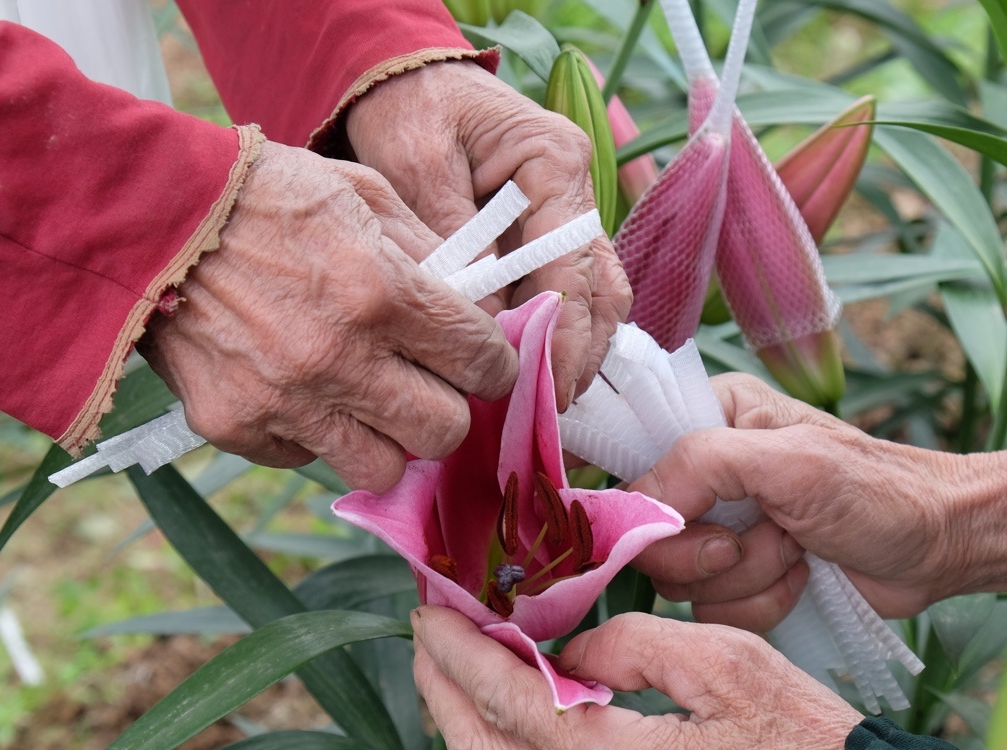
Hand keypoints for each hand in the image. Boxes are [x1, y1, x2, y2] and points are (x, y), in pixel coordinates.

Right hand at [140, 142, 517, 491]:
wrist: (143, 218)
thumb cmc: (261, 194)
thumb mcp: (359, 192)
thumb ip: (427, 250)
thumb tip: (475, 300)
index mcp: (380, 292)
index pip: (481, 363)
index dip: (494, 366)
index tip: (483, 362)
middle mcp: (339, 357)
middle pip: (444, 433)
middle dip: (448, 408)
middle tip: (428, 384)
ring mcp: (284, 401)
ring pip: (381, 469)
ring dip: (386, 437)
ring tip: (368, 399)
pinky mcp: (235, 427)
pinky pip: (306, 459)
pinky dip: (314, 434)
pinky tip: (300, 390)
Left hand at [344, 60, 629, 408]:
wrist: (404, 83)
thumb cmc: (409, 113)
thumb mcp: (417, 166)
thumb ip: (455, 241)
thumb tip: (486, 324)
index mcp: (554, 161)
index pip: (574, 263)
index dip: (566, 332)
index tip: (548, 384)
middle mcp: (575, 190)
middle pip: (601, 289)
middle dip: (581, 354)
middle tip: (551, 409)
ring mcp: (568, 216)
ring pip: (595, 298)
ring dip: (576, 352)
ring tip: (544, 404)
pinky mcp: (550, 237)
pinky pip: (567, 295)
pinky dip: (555, 336)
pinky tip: (532, 375)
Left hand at [412, 605, 863, 749]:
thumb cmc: (801, 740)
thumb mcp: (723, 660)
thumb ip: (629, 642)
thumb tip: (569, 649)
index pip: (505, 696)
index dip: (458, 648)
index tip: (430, 608)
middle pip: (478, 749)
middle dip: (439, 686)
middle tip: (428, 632)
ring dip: (463, 724)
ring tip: (458, 669)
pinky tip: (513, 716)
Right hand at [629, 374, 1006, 624]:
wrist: (942, 546)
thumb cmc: (878, 490)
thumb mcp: (787, 460)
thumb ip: (700, 464)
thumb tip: (634, 509)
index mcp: (711, 419)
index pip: (634, 469)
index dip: (651, 513)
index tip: (699, 527)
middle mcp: (709, 473)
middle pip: (651, 539)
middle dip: (715, 553)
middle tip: (773, 535)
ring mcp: (725, 530)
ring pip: (681, 583)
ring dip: (748, 579)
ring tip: (798, 552)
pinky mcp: (743, 579)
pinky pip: (714, 612)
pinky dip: (763, 603)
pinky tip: (803, 578)